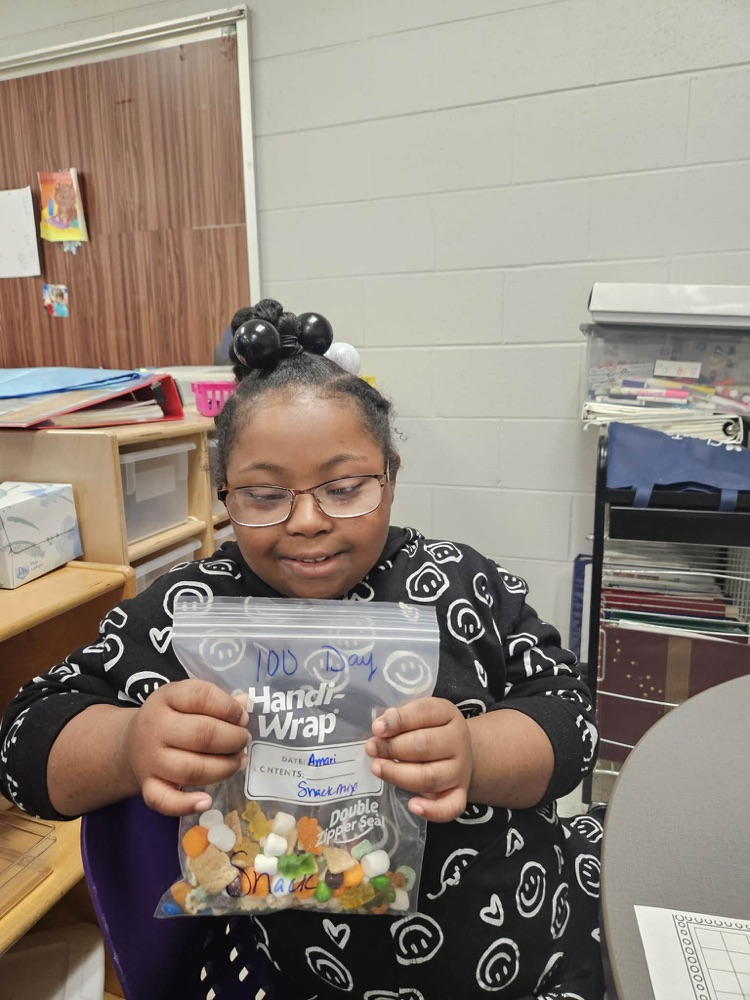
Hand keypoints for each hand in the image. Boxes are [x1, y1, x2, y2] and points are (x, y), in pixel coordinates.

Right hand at [122, 679, 248, 816]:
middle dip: (233, 739)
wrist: (130, 743)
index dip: (229, 708)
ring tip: (238, 761)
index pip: (202, 697)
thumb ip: (217, 701)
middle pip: (202, 735)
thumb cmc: (170, 717)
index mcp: (167, 697)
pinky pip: (165, 801)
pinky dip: (186, 804)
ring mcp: (151, 760)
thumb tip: (246, 703)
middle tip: (244, 740)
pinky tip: (206, 801)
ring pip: (192, 770)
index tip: (243, 717)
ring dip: (224, 768)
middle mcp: (156, 727)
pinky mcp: (148, 786)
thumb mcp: (188, 700)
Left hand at [365, 698, 472, 822]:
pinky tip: (412, 805)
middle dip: (393, 748)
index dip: (398, 721)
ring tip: (377, 768)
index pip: (423, 713)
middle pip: (425, 745)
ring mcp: (460, 770)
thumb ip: (400, 718)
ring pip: (430, 777)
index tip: (377, 729)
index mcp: (447, 714)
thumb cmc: (429, 730)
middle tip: (371, 749)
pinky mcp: (460, 794)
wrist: (459, 752)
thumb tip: (382, 726)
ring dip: (399, 775)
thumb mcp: (418, 716)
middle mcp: (457, 741)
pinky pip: (451, 807)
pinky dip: (432, 810)